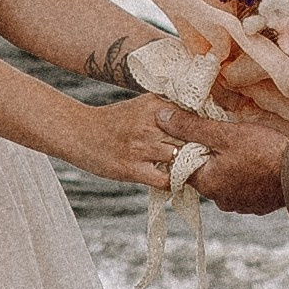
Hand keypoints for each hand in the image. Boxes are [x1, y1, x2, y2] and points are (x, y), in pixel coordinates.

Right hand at [73, 95, 193, 191]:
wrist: (78, 132)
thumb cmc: (114, 121)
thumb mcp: (142, 105)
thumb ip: (169, 109)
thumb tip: (200, 118)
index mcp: (156, 105)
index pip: (194, 118)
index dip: (205, 130)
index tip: (210, 139)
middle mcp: (150, 124)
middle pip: (191, 139)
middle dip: (199, 149)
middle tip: (205, 158)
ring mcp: (141, 147)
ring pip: (180, 159)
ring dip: (186, 166)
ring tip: (188, 169)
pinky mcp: (132, 168)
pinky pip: (165, 179)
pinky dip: (173, 182)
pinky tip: (172, 179)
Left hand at [168, 108, 288, 216]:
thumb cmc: (264, 152)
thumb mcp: (225, 133)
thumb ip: (191, 126)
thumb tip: (161, 117)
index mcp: (208, 184)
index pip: (182, 168)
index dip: (186, 148)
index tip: (198, 133)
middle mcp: (221, 200)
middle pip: (205, 175)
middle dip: (210, 157)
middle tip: (225, 137)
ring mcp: (241, 205)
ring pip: (225, 182)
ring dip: (229, 168)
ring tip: (244, 149)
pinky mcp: (258, 205)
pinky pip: (244, 188)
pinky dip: (246, 176)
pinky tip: (258, 162)